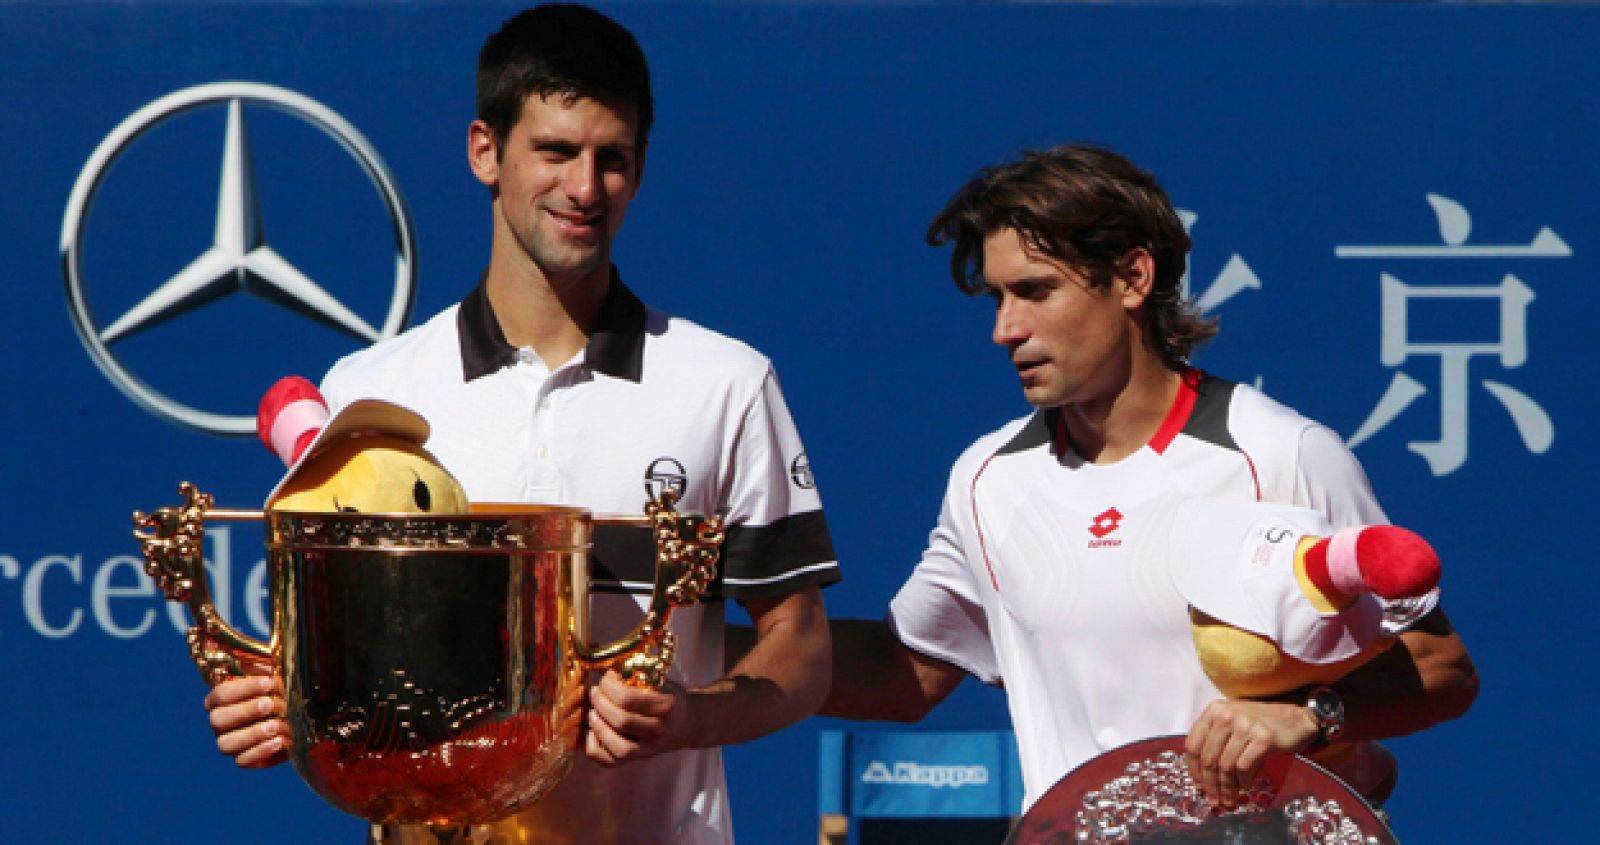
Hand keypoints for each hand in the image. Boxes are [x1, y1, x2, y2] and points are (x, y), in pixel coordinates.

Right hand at [204, 672, 289, 767]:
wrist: (297, 715)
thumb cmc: (280, 690)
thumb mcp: (272, 673)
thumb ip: (264, 664)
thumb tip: (258, 650)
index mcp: (220, 699)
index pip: (221, 694)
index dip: (244, 689)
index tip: (269, 683)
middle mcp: (219, 722)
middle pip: (218, 720)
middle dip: (246, 711)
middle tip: (271, 705)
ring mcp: (228, 742)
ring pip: (226, 744)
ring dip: (253, 734)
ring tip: (277, 725)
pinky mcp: (243, 759)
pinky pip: (243, 761)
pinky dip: (262, 751)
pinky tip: (281, 741)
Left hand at [583, 669, 690, 766]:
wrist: (688, 724)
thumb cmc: (668, 698)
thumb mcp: (661, 682)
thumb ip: (638, 677)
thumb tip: (607, 671)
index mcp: (666, 707)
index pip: (628, 698)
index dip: (609, 687)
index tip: (605, 678)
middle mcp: (659, 731)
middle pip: (621, 721)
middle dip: (601, 704)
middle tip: (595, 692)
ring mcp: (649, 749)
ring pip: (619, 747)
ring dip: (599, 728)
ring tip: (592, 713)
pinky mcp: (637, 759)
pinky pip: (611, 762)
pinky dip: (595, 749)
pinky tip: (593, 732)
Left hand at [1183, 699, 1318, 808]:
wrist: (1296, 719)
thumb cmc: (1261, 724)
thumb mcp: (1232, 723)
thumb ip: (1215, 742)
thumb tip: (1202, 777)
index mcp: (1214, 710)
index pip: (1193, 745)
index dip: (1194, 770)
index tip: (1199, 786)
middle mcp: (1226, 715)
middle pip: (1208, 758)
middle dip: (1210, 784)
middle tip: (1214, 800)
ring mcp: (1245, 725)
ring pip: (1226, 765)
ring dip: (1227, 788)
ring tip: (1229, 799)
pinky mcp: (1264, 737)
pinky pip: (1244, 766)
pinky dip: (1243, 781)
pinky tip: (1246, 786)